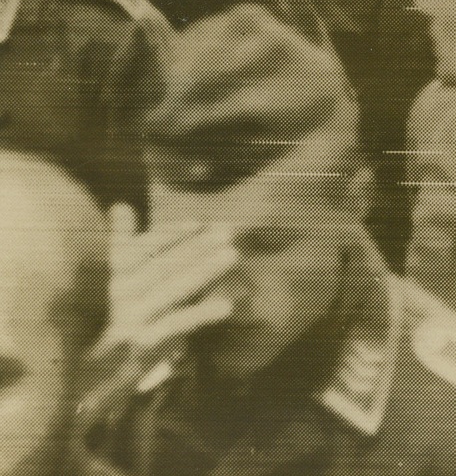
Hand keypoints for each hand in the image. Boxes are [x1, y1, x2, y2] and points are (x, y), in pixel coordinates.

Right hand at [82, 206, 236, 412]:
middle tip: (228, 232)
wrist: (106, 366)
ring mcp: (133, 318)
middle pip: (162, 265)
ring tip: (232, 255)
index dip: (171, 233)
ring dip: (202, 271)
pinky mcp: (145, 343)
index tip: (200, 222)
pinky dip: (200, 313)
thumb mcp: (124, 275)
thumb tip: (120, 205)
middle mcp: (123, 293)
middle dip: (196, 247)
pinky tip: (228, 304)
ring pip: (170, 290)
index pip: (144, 247)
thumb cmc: (128, 309)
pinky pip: (175, 324)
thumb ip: (125, 240)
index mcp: (120, 273)